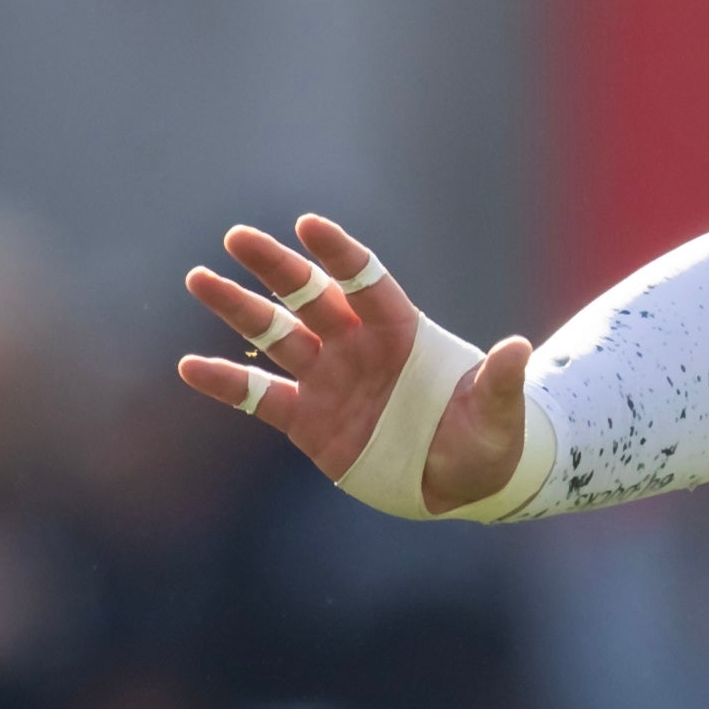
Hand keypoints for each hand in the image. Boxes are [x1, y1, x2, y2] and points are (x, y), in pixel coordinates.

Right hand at [177, 214, 541, 518]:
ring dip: (238, 308)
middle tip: (237, 236)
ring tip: (199, 278)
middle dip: (275, 266)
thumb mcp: (497, 415)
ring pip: (275, 335)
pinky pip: (257, 397)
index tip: (308, 225)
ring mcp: (327, 380)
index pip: (365, 283)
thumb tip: (519, 348)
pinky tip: (189, 366)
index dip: (339, 255)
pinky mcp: (306, 419)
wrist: (462, 483)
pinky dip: (226, 383)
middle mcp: (357, 346)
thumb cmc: (488, 441)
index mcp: (402, 333)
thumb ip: (497, 383)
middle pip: (309, 296)